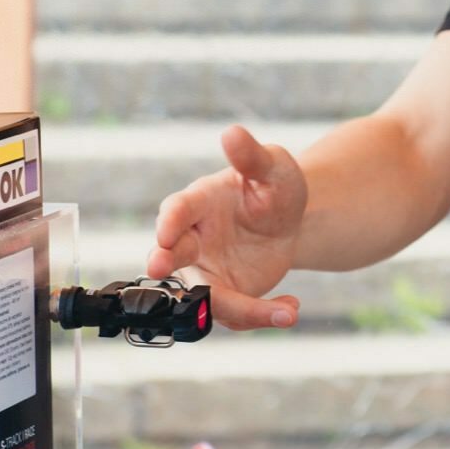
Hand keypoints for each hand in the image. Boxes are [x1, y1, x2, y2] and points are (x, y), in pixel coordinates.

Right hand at [147, 125, 307, 330]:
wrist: (290, 221)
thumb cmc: (274, 186)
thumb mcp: (273, 167)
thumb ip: (252, 156)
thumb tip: (232, 133)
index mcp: (198, 203)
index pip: (177, 210)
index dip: (169, 222)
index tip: (165, 233)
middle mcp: (193, 239)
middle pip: (171, 255)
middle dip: (163, 262)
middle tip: (159, 268)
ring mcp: (206, 270)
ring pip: (204, 296)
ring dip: (238, 307)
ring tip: (282, 312)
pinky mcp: (225, 293)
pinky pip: (235, 313)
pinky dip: (262, 316)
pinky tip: (290, 308)